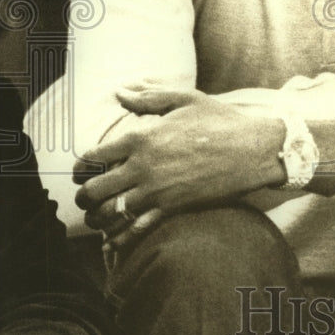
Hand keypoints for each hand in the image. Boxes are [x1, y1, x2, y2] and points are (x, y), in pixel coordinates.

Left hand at [73, 87, 286, 253]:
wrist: (253, 150)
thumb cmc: (221, 121)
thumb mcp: (185, 99)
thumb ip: (148, 98)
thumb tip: (119, 92)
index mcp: (141, 138)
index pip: (94, 157)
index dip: (81, 167)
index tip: (81, 172)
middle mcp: (142, 167)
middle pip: (94, 190)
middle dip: (84, 196)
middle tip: (86, 198)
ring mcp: (156, 191)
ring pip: (109, 213)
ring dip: (97, 217)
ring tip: (98, 217)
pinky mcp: (172, 209)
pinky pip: (135, 230)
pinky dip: (119, 239)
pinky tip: (111, 242)